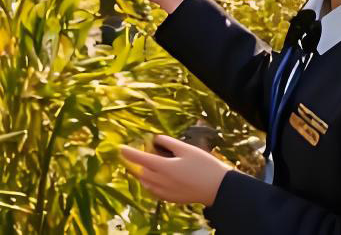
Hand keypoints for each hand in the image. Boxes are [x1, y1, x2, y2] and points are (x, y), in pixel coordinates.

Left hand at [119, 133, 233, 207]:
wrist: (220, 189)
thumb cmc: (205, 166)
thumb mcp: (187, 149)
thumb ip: (169, 143)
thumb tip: (156, 139)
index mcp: (165, 168)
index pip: (141, 160)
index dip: (129, 153)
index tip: (120, 148)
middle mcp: (163, 182)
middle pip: (142, 172)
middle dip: (136, 164)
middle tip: (137, 154)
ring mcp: (167, 192)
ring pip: (146, 184)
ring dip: (142, 174)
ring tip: (144, 166)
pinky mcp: (173, 199)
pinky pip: (155, 192)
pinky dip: (150, 185)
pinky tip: (154, 180)